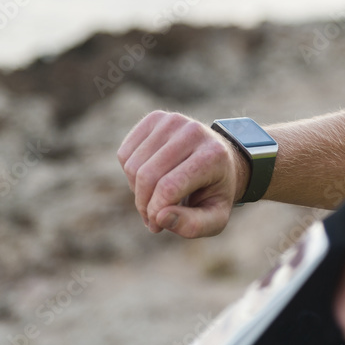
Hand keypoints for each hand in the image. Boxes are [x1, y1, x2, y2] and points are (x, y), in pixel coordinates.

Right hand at [117, 111, 249, 237]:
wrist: (219, 160)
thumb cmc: (215, 192)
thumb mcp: (215, 218)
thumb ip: (193, 226)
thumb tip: (160, 217)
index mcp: (213, 156)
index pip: (169, 187)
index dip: (155, 211)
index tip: (157, 225)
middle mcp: (193, 132)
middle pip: (147, 176)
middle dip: (144, 205)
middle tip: (153, 218)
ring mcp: (173, 121)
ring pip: (132, 166)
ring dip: (137, 191)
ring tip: (155, 197)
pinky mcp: (155, 118)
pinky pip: (124, 153)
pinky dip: (130, 174)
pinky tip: (150, 178)